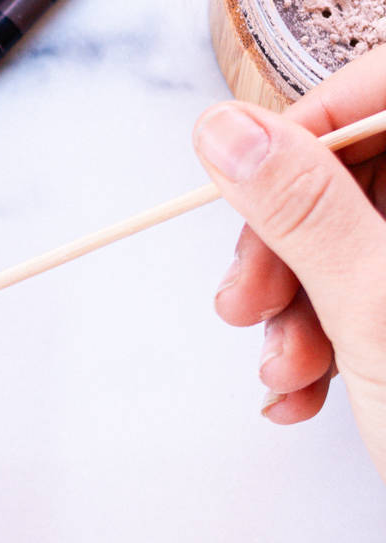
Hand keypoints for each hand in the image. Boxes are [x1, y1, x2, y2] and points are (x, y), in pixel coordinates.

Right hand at [193, 47, 385, 481]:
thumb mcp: (375, 307)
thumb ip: (301, 209)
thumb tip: (228, 134)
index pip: (383, 96)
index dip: (304, 130)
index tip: (242, 177)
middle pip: (354, 178)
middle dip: (283, 249)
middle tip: (248, 299)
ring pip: (345, 246)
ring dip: (292, 312)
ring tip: (286, 370)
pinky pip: (357, 296)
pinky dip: (316, 343)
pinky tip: (301, 390)